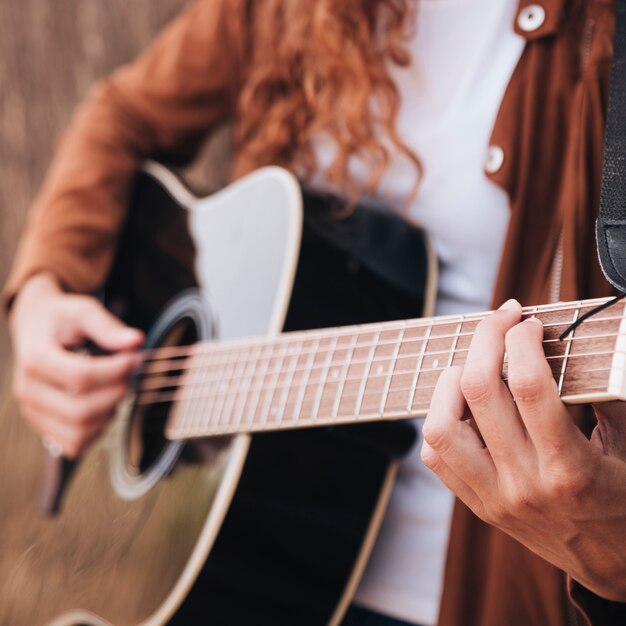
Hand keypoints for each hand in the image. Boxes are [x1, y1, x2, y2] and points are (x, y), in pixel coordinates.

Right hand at [9, 273, 143, 457]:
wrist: (35, 326)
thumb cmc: (61, 318)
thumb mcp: (82, 311)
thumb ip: (108, 326)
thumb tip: (136, 341)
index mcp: (35, 359)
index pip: (81, 377)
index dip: (117, 370)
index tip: (135, 358)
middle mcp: (28, 390)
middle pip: (80, 410)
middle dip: (116, 394)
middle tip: (130, 375)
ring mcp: (33, 411)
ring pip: (78, 433)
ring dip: (108, 413)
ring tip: (116, 388)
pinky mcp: (42, 425)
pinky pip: (74, 443)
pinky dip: (97, 429)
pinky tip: (105, 405)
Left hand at [421, 299, 625, 601]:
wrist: (614, 565)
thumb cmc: (625, 498)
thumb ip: (605, 394)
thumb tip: (573, 340)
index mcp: (570, 468)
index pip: (528, 384)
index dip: (521, 339)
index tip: (529, 323)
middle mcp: (524, 483)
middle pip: (478, 391)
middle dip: (484, 339)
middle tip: (501, 320)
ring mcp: (493, 497)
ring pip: (441, 425)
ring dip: (450, 381)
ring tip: (473, 364)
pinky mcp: (476, 505)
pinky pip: (435, 456)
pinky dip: (440, 419)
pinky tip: (462, 403)